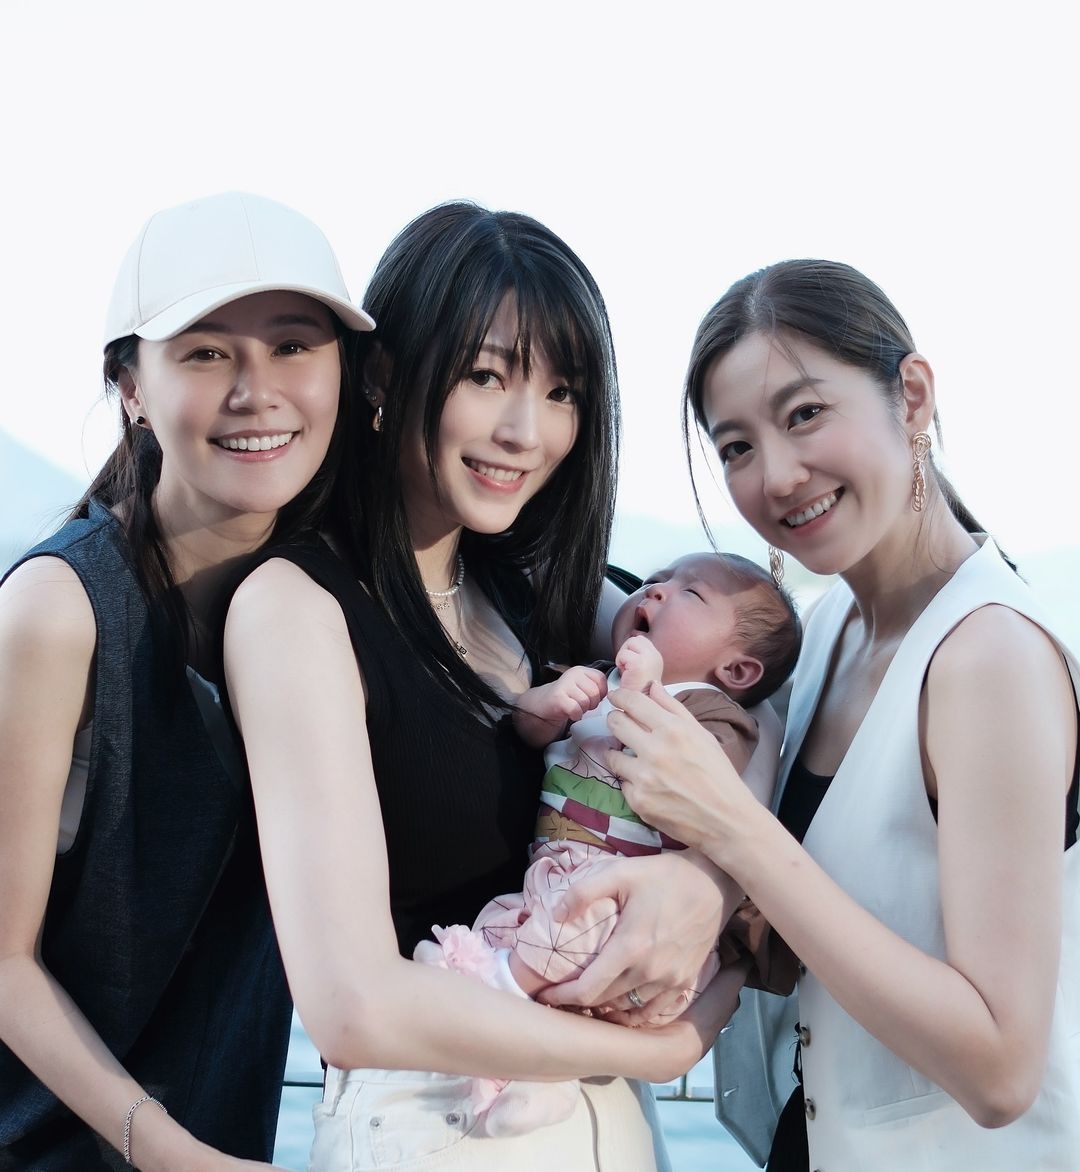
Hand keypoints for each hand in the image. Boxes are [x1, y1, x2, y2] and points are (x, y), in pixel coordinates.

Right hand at [521, 666, 608, 726]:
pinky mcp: (558, 697)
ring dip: (582, 710)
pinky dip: (574, 715)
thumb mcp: (582, 687)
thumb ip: (596, 687)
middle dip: (591, 704)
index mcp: (581, 670)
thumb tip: (613, 695)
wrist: (541, 704)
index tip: (593, 698)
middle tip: (581, 704)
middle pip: (595, 693)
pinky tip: (569, 712)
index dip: (601, 693)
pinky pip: (576, 709)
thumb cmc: (565, 698)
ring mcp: (565, 685)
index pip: (602, 680)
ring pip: (586, 702)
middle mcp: (573, 674)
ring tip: (574, 707)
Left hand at [537, 851, 728, 1021]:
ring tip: (587, 999)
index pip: (588, 989)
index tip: (544, 995)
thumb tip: (556, 915)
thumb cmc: (664, 875)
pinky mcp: (685, 981)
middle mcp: (650, 971)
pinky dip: (634, 1013)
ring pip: (628, 1009)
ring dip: (605, 1008)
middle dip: (578, 1002)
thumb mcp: (620, 872)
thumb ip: (583, 892)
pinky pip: (654, 1011)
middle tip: (560, 995)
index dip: (562, 997)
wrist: (714, 882)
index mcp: (630, 948)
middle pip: (604, 1002)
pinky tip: (621, 1005)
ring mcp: (670, 980)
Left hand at [604, 683, 761, 856]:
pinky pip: (622, 782)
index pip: (632, 702)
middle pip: (615, 723)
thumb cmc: (717, 774)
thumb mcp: (701, 735)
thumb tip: (652, 685)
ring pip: (612, 755)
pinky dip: (632, 782)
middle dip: (616, 721)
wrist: (726, 819)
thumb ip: (674, 708)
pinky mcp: (638, 801)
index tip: (615, 698)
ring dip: (620, 754)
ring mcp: (644, 777)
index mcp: (673, 730)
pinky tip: (649, 785)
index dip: (619, 697)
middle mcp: (655, 750)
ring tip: (637, 760)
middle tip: (621, 724)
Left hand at [614, 634, 663, 692]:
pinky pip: (623, 654)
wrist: (639, 708)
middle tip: (628, 668)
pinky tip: (625, 674)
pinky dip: (620, 663)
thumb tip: (633, 640)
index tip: (631, 666)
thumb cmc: (635, 691)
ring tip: (627, 671)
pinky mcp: (640, 664)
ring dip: (623, 656)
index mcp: (657, 657)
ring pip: (630, 642)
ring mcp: (650, 659)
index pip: (641, 639)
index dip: (632, 650)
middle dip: (627, 651)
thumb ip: (639, 654)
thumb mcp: (641, 668)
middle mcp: (657, 656)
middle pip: (635, 639)